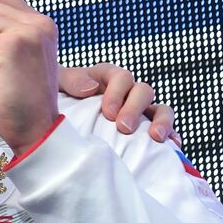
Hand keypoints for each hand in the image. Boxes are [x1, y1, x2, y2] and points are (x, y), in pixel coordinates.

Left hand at [57, 63, 177, 143]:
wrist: (49, 114)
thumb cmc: (53, 97)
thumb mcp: (57, 84)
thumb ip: (71, 81)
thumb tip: (92, 88)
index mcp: (105, 77)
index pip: (121, 76)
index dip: (118, 92)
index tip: (108, 112)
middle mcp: (125, 91)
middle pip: (142, 91)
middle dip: (135, 108)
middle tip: (123, 127)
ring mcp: (137, 110)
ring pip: (159, 108)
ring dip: (161, 121)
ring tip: (155, 137)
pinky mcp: (144, 127)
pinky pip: (166, 128)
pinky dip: (172, 134)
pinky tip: (174, 146)